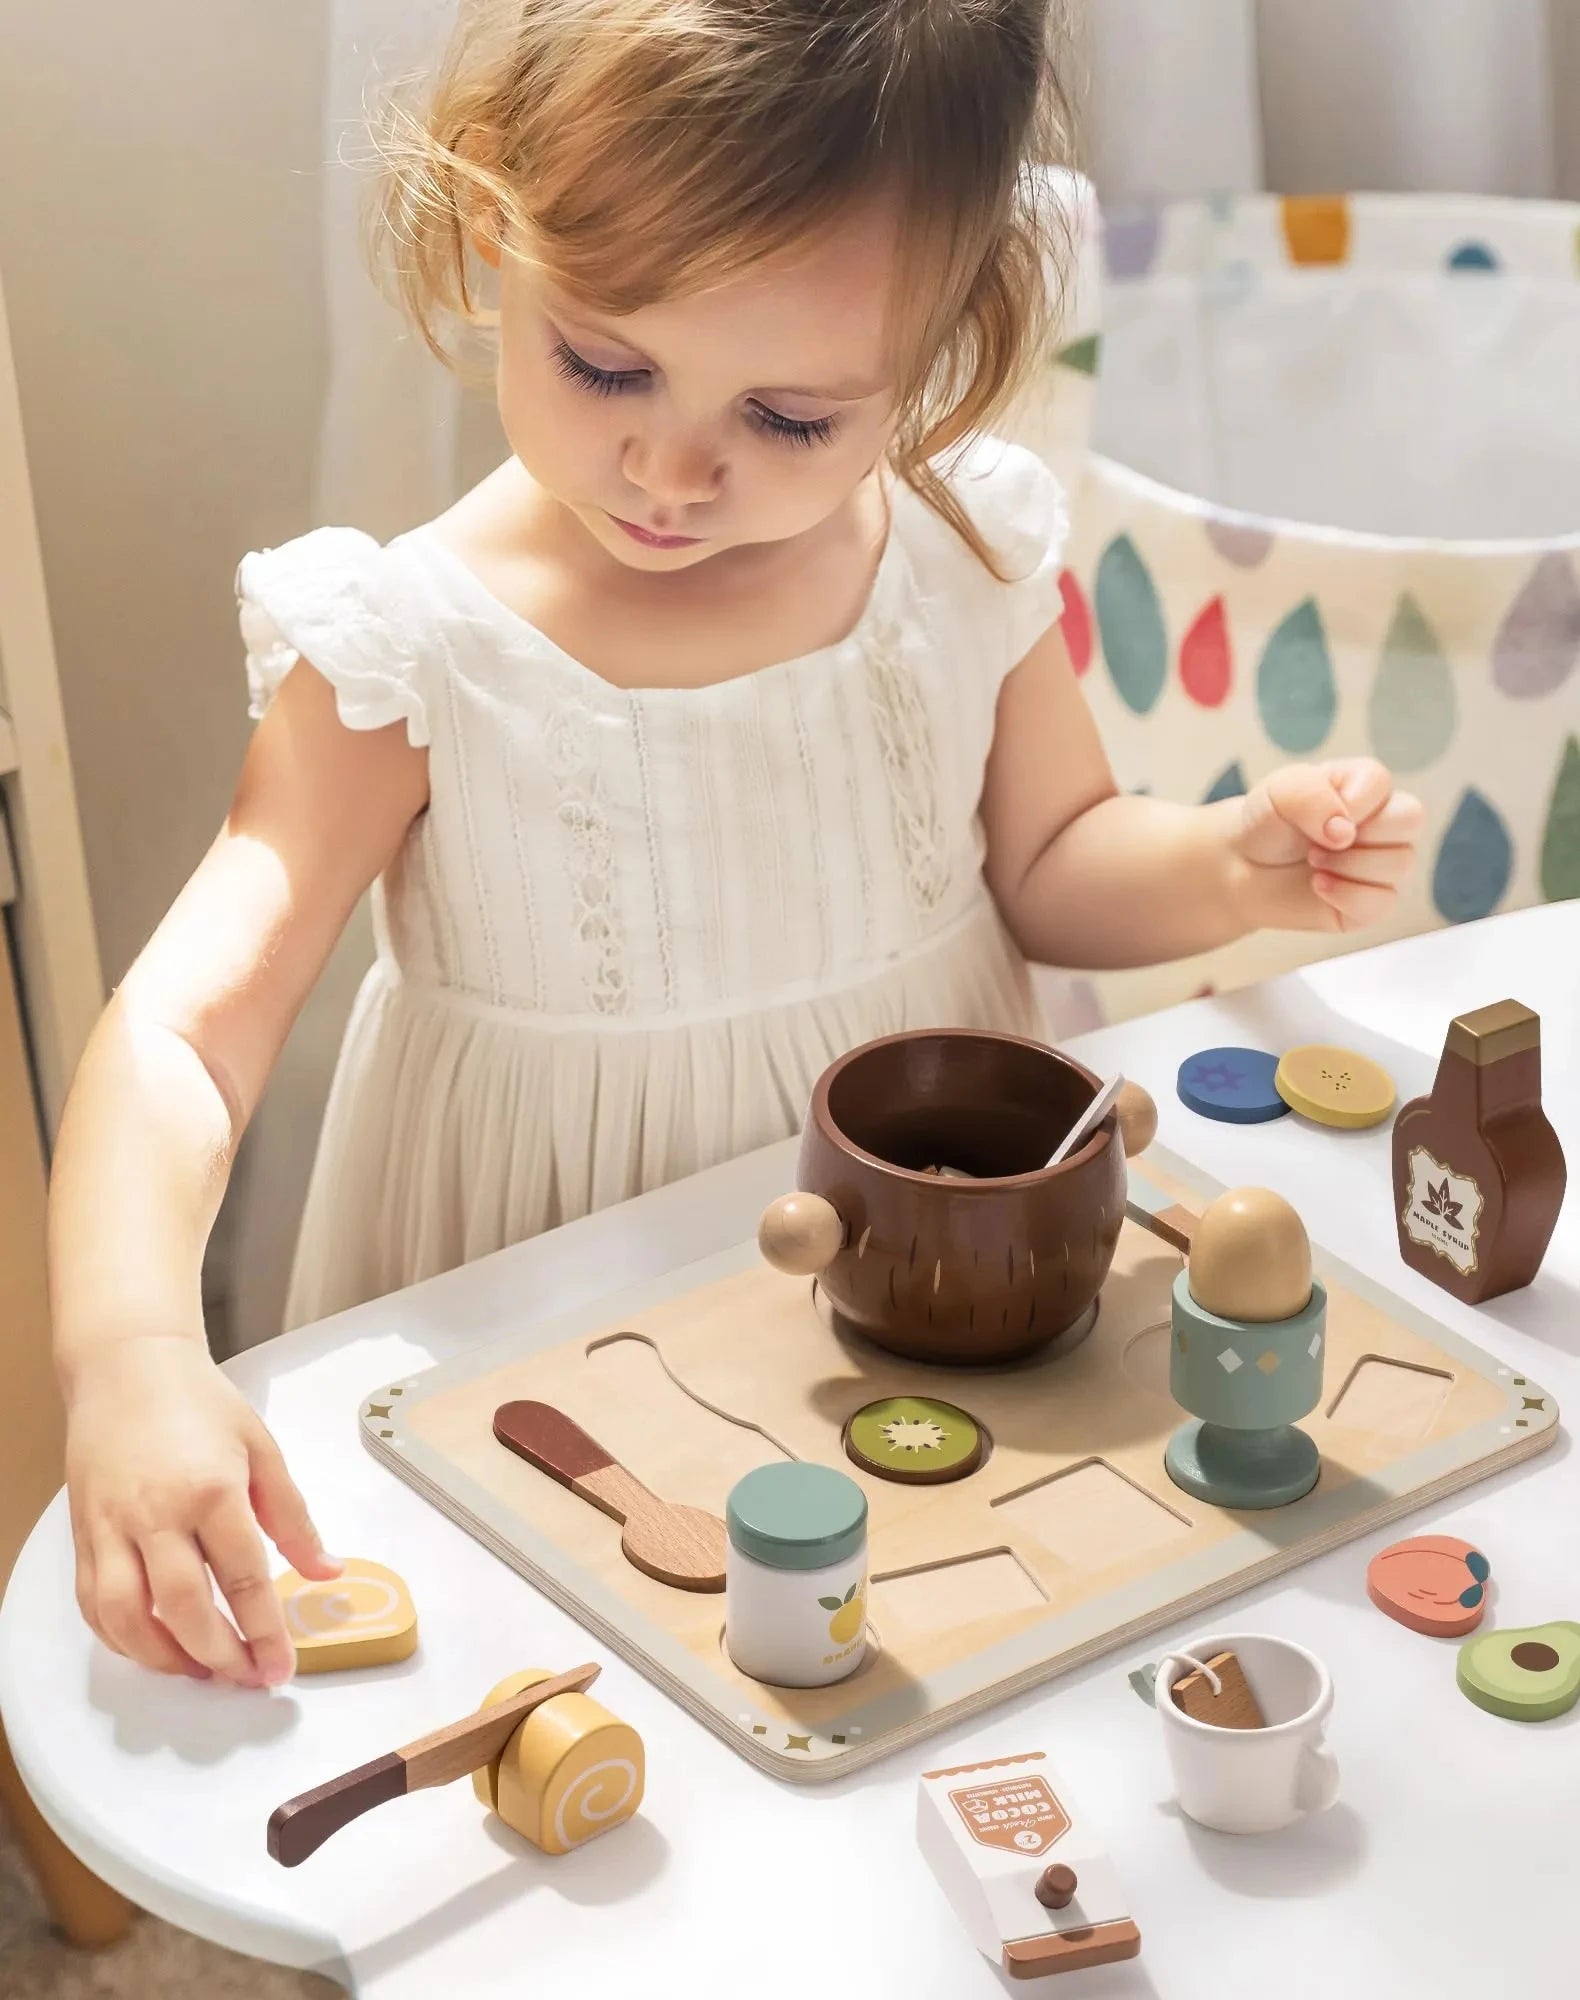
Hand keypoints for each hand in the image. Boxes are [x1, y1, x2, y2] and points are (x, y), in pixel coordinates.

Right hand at [64, 1337, 340, 1687]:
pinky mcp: (82, 1535)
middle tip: (247, 1680)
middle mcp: (155, 1514)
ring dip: (166, 1658)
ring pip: (128, 1617)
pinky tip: (155, 1648)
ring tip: (204, 1673)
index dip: (265, 1631)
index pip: (243, 1578)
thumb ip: (293, 1518)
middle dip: (219, 1656)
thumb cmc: (201, 1404)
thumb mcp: (262, 1449)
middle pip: (184, 1608)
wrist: (127, 1368)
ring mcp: (110, 1528)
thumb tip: (327, 1571)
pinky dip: (121, 1640)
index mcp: (212, 1490)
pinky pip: (93, 1605)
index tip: (282, 1668)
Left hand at [1232, 758, 1422, 932]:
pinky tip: (1318, 885)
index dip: (1347, 802)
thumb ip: (1311, 797)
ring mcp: (1384, 862)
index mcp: (1366, 784)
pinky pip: (1383, 903)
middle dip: (1359, 833)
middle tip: (1317, 841)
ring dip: (1347, 864)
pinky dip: (1345, 896)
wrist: (1245, 868)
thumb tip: (1346, 833)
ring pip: (1401, 862)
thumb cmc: (1268, 823)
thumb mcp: (1278, 793)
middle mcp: (1385, 821)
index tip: (1312, 812)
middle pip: (1411, 818)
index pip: (1381, 783)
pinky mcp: (1374, 901)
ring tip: (1314, 861)